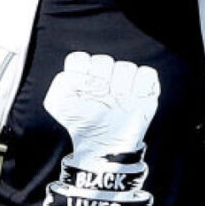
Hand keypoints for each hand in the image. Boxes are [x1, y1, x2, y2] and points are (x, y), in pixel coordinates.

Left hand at [43, 51, 160, 161]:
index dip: (79, 74)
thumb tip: (90, 78)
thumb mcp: (58, 104)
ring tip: (117, 104)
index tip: (81, 93)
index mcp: (84, 73)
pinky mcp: (146, 87)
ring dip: (120, 88)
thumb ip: (63, 81)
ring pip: (126, 67)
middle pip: (103, 61)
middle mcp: (106, 73)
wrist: (104, 147)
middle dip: (100, 82)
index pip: (79, 58)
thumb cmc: (82, 124)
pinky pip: (146, 73)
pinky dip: (140, 87)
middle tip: (100, 99)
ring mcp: (126, 80)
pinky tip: (133, 101)